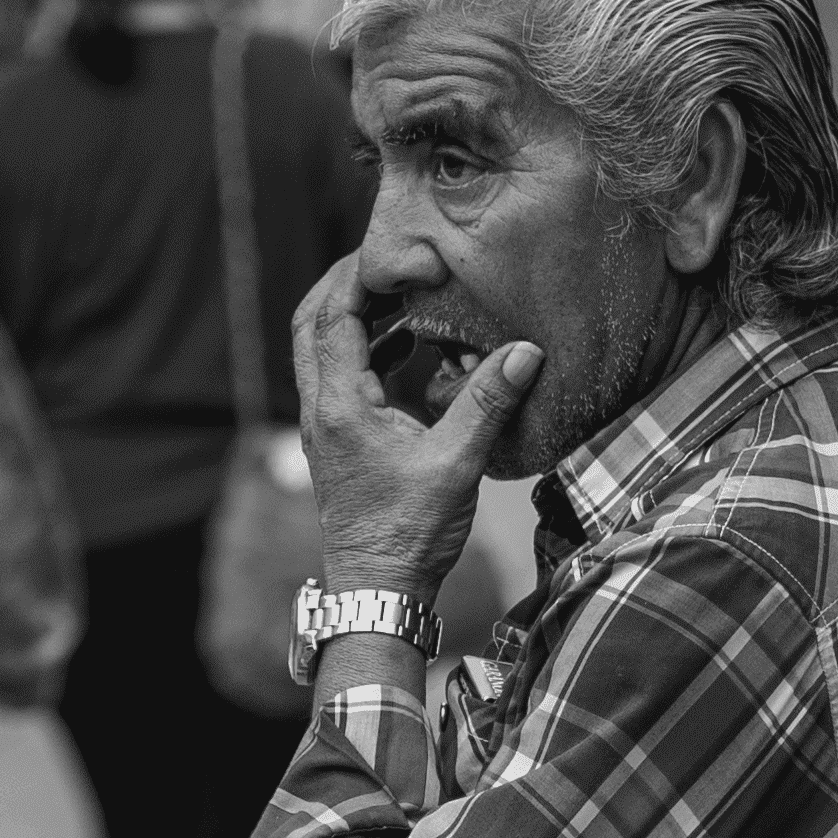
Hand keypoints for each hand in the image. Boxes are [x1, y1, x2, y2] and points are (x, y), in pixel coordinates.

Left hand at [293, 259, 541, 599]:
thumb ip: (488, 402)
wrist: (379, 590)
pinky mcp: (335, 444)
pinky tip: (406, 348)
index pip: (335, 315)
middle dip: (343, 284)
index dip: (358, 273)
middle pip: (312, 323)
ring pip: (320, 350)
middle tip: (386, 261)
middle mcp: (320, 412)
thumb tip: (526, 350)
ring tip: (404, 297)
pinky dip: (364, 351)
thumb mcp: (457, 463)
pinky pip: (338, 378)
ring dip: (354, 317)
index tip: (391, 247)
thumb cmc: (410, 534)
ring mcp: (323, 429)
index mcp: (340, 406)